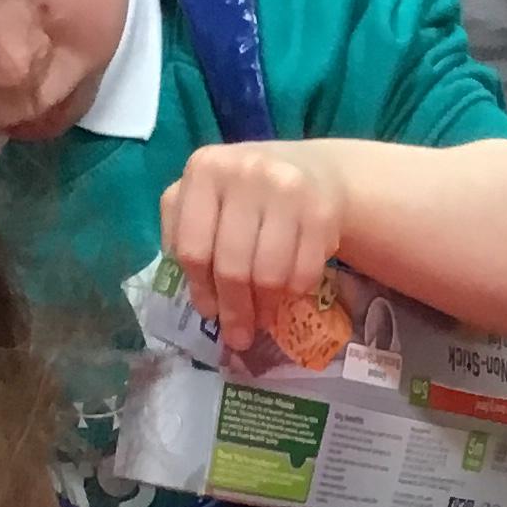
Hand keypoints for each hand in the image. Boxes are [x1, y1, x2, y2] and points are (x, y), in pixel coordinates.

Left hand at [161, 140, 348, 354]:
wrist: (311, 171)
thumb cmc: (245, 196)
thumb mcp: (205, 201)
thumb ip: (185, 236)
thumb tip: (202, 300)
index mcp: (205, 170)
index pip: (192, 249)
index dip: (200, 290)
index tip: (209, 313)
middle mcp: (244, 172)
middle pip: (231, 266)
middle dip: (235, 311)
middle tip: (239, 336)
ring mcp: (286, 188)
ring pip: (268, 275)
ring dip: (265, 307)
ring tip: (263, 315)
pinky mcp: (320, 210)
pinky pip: (303, 275)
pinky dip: (295, 293)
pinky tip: (289, 290)